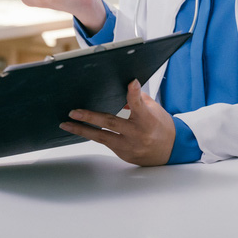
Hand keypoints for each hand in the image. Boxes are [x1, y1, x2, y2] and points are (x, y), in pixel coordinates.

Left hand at [59, 80, 174, 166]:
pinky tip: (80, 130)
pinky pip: (105, 143)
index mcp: (148, 120)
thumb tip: (122, 87)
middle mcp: (138, 134)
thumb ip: (138, 100)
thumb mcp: (154, 109)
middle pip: (112, 123)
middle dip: (90, 117)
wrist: (170, 151)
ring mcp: (130, 146)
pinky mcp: (123, 154)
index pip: (140, 105)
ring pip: (102, 137)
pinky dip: (93, 135)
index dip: (134, 94)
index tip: (131, 83)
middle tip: (73, 112)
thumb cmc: (161, 127)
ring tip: (67, 124)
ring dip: (82, 130)